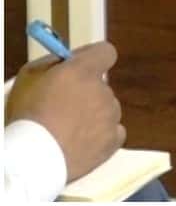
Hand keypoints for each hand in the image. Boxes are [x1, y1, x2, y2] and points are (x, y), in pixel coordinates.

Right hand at [6, 41, 125, 180]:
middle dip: (85, 93)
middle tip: (62, 108)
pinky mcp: (113, 140)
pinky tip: (81, 142)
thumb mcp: (28, 77)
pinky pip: (113, 132)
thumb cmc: (26, 117)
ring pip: (106, 110)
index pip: (105, 52)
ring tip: (65, 130)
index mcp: (83, 72)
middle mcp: (103, 91)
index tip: (81, 67)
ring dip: (92, 116)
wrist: (32, 159)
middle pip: (101, 87)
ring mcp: (111, 116)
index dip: (93, 59)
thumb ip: (52, 64)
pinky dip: (100, 136)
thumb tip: (66, 60)